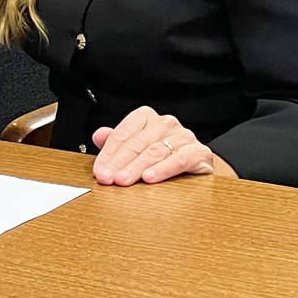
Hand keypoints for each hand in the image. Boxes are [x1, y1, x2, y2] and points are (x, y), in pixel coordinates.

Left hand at [89, 106, 234, 185]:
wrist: (196, 167)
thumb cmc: (163, 156)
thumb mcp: (137, 147)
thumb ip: (117, 142)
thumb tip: (98, 135)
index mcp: (146, 117)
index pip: (122, 134)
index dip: (108, 154)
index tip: (99, 171)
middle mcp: (165, 123)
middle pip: (136, 144)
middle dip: (118, 163)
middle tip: (106, 178)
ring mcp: (183, 136)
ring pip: (154, 152)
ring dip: (135, 168)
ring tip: (123, 180)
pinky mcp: (198, 152)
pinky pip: (178, 160)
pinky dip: (162, 170)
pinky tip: (149, 178)